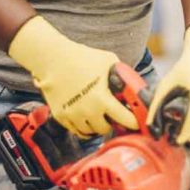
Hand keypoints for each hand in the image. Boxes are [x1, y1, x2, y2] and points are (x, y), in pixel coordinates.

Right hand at [7, 16, 136, 137]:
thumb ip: (122, 75)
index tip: (136, 121)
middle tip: (112, 114)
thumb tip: (133, 85)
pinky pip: (76, 130)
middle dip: (111, 122)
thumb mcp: (109, 61)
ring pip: (90, 132)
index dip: (134, 121)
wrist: (53, 58)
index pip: (126, 120)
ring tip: (98, 113)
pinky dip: (83, 126)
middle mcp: (88, 111)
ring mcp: (73, 115)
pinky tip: (85, 115)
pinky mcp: (61, 116)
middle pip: (106, 129)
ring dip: (96, 125)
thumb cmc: (82, 57)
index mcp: (102, 98)